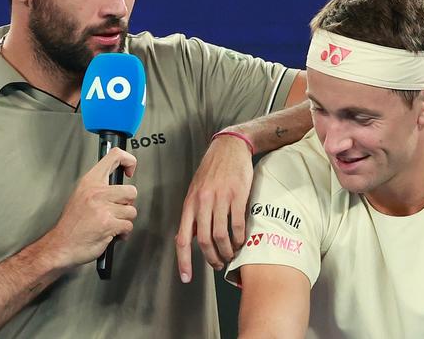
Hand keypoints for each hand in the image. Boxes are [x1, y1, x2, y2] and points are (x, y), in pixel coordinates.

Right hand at [45, 147, 137, 268]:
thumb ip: (99, 187)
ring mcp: (103, 208)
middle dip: (128, 204)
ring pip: (131, 210)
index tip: (129, 170)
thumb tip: (118, 182)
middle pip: (131, 190)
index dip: (128, 161)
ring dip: (124, 220)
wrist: (60, 245)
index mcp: (90, 182)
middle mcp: (97, 192)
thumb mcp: (80, 195)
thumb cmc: (71, 224)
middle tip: (117, 210)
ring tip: (112, 223)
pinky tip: (112, 232)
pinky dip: (123, 232)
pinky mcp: (108, 223)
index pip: (114, 156)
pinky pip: (128, 225)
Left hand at [175, 134, 253, 282]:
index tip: (186, 277)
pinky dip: (239, 238)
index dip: (184, 260)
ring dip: (227, 251)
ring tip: (231, 255)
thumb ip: (193, 213)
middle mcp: (202, 202)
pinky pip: (237, 224)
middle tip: (218, 265)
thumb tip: (190, 236)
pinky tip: (241, 241)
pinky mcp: (237, 196)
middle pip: (204, 241)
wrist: (229, 148)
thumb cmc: (212, 170)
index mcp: (190, 203)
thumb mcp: (196, 190)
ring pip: (221, 235)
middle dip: (212, 259)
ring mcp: (220, 199)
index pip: (182, 238)